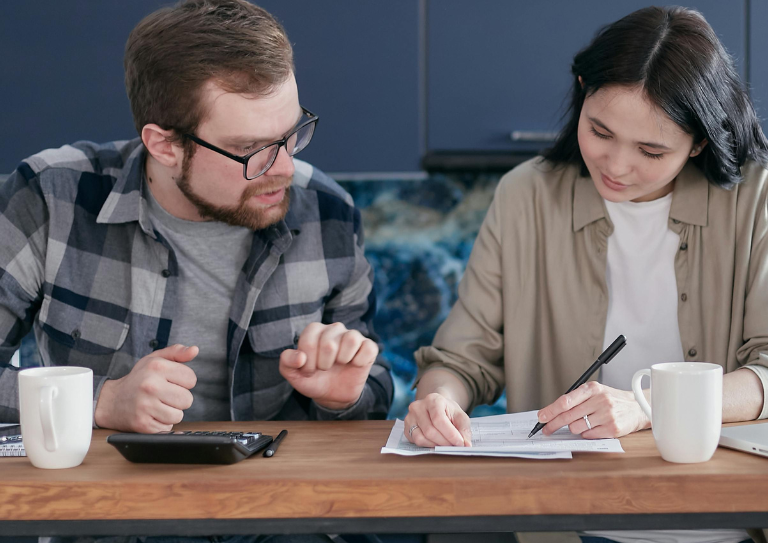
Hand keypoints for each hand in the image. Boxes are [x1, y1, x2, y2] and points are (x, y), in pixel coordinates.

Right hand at [94, 344, 198, 432]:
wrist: (111, 401)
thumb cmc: (138, 379)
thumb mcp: (155, 359)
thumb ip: (176, 353)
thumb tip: (195, 350)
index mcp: (156, 367)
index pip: (191, 379)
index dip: (184, 382)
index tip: (172, 382)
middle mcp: (151, 385)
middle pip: (187, 399)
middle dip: (179, 399)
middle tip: (164, 395)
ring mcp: (145, 406)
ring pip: (179, 415)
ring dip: (171, 412)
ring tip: (158, 405)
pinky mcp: (143, 424)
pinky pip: (167, 427)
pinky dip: (162, 423)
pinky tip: (151, 415)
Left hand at [279, 322, 377, 409]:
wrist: (332, 394)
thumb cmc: (313, 379)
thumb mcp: (293, 374)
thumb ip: (287, 362)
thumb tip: (299, 357)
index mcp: (315, 330)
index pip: (309, 340)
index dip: (308, 361)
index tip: (309, 370)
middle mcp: (335, 328)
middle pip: (329, 343)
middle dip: (323, 364)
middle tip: (324, 369)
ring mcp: (353, 336)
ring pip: (350, 339)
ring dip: (342, 359)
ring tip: (339, 365)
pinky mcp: (368, 346)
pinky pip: (367, 348)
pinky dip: (359, 361)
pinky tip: (354, 365)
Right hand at [404, 393, 471, 446]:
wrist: (436, 406)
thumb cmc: (449, 411)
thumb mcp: (460, 417)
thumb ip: (464, 430)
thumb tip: (466, 445)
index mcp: (433, 399)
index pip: (439, 419)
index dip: (450, 434)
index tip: (460, 443)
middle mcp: (418, 406)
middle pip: (430, 431)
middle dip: (444, 442)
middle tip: (454, 447)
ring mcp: (410, 416)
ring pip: (421, 438)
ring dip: (436, 445)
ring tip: (445, 445)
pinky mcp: (406, 427)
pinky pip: (415, 441)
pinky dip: (427, 445)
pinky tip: (435, 443)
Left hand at [536, 381, 650, 438]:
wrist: (637, 407)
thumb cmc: (611, 400)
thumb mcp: (594, 392)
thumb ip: (576, 399)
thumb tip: (552, 411)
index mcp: (592, 388)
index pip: (566, 401)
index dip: (551, 410)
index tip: (541, 417)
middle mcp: (600, 400)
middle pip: (568, 416)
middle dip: (553, 424)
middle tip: (546, 429)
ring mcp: (607, 415)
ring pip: (576, 427)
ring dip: (575, 428)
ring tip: (584, 422)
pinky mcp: (612, 429)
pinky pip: (588, 435)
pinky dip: (586, 433)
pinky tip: (594, 427)